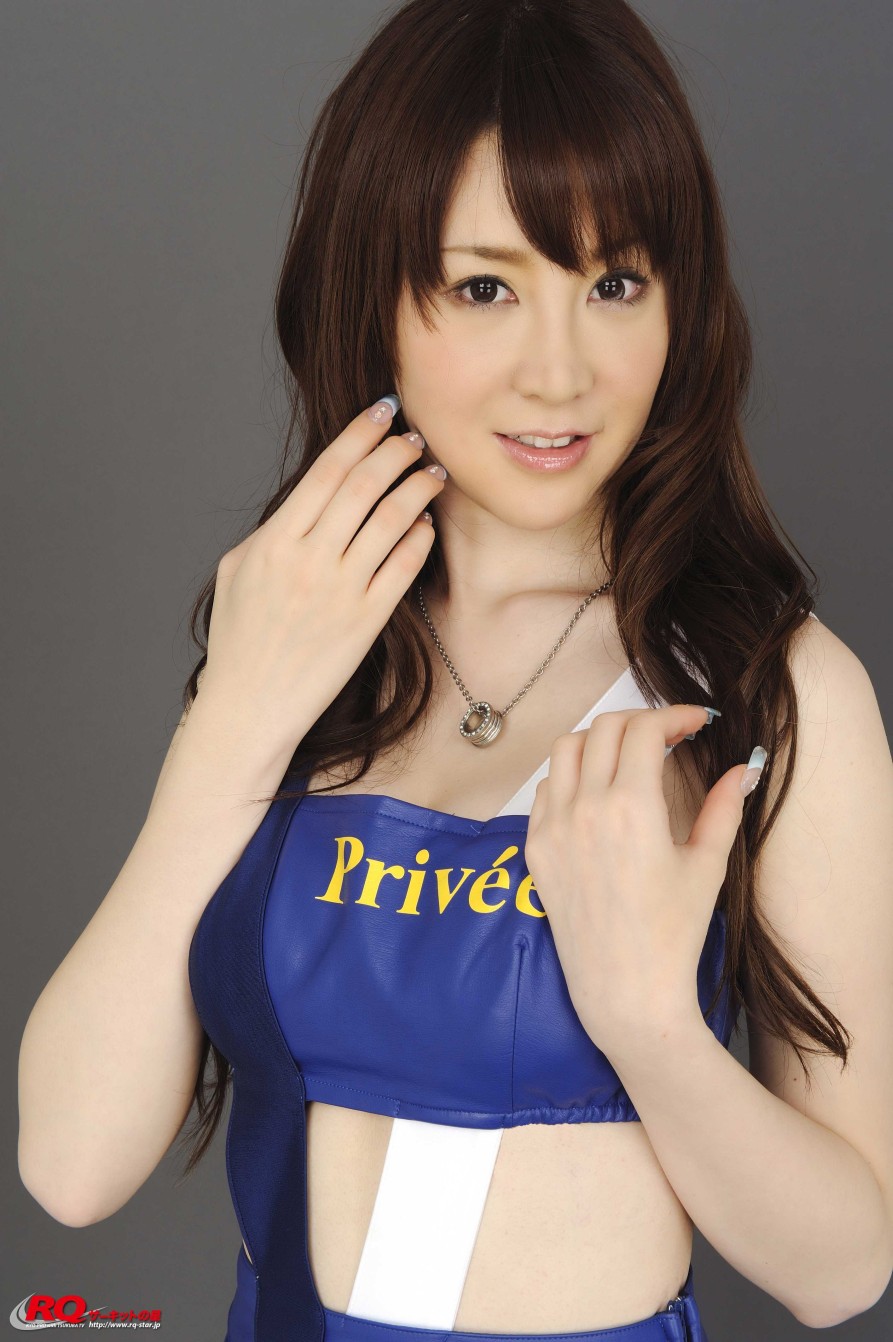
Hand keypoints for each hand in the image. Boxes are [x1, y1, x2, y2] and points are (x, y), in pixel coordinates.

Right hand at [197, 396, 445, 758]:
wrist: (249, 708)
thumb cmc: (240, 641)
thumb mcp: (238, 573)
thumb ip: (273, 531)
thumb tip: (311, 499)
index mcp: (273, 542)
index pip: (326, 471)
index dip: (359, 433)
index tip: (382, 411)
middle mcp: (308, 561)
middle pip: (362, 486)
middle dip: (394, 451)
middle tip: (413, 436)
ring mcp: (340, 592)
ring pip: (390, 520)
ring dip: (416, 487)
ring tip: (431, 470)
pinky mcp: (366, 622)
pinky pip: (404, 567)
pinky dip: (419, 536)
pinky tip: (425, 522)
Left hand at [523, 704, 761, 1062]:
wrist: (625, 991)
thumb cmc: (673, 934)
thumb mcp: (707, 866)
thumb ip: (724, 807)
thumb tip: (744, 769)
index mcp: (632, 807)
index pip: (644, 730)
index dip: (673, 716)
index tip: (695, 723)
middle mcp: (585, 808)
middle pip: (603, 728)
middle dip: (639, 722)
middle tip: (667, 737)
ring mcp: (553, 827)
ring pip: (566, 749)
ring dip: (599, 741)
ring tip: (629, 758)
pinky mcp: (535, 848)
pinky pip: (545, 789)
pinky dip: (570, 775)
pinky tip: (596, 792)